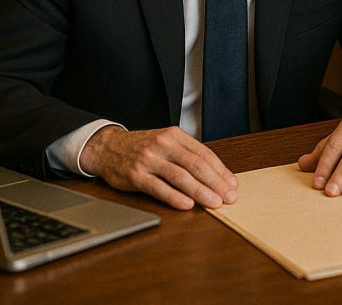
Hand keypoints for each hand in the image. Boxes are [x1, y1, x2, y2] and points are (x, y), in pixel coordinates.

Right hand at [79, 125, 237, 210]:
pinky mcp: (136, 175)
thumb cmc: (143, 148)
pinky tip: (187, 205)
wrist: (108, 147)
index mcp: (174, 135)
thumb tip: (216, 176)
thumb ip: (188, 156)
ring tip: (214, 203)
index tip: (232, 185)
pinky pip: (158, 188)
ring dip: (200, 191)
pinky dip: (174, 197)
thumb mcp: (166, 143)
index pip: (204, 154)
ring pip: (180, 177)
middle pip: (196, 165)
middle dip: (216, 183)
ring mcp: (149, 160)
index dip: (221, 171)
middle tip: (229, 197)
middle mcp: (163, 145)